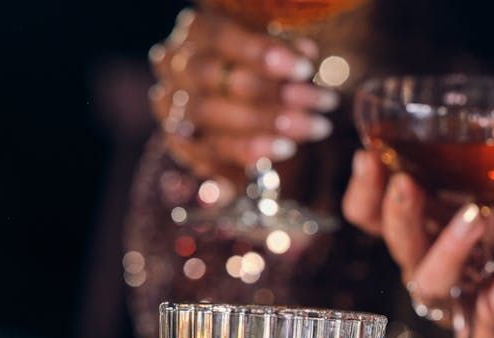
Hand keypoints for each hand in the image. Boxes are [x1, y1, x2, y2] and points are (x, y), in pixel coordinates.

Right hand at [149, 9, 338, 177]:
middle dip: (271, 92)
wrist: (228, 103)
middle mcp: (174, 65)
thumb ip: (283, 51)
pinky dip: (249, 151)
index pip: (220, 37)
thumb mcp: (270, 51)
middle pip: (212, 77)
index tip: (305, 68)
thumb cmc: (255, 67)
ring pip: (208, 115)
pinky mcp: (178, 141)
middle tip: (323, 102)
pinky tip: (286, 148)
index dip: (261, 52)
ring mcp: (170, 105)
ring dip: (267, 124)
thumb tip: (305, 52)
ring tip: (316, 127)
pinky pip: (209, 149)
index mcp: (194, 31)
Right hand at [341, 149, 493, 337]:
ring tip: (475, 216)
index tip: (367, 155)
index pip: (369, 216)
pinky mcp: (491, 322)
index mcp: (419, 231)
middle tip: (406, 183)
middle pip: (397, 246)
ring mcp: (456, 298)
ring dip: (450, 245)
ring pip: (433, 280)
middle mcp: (426, 265)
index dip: (363, 191)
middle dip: (397, 214)